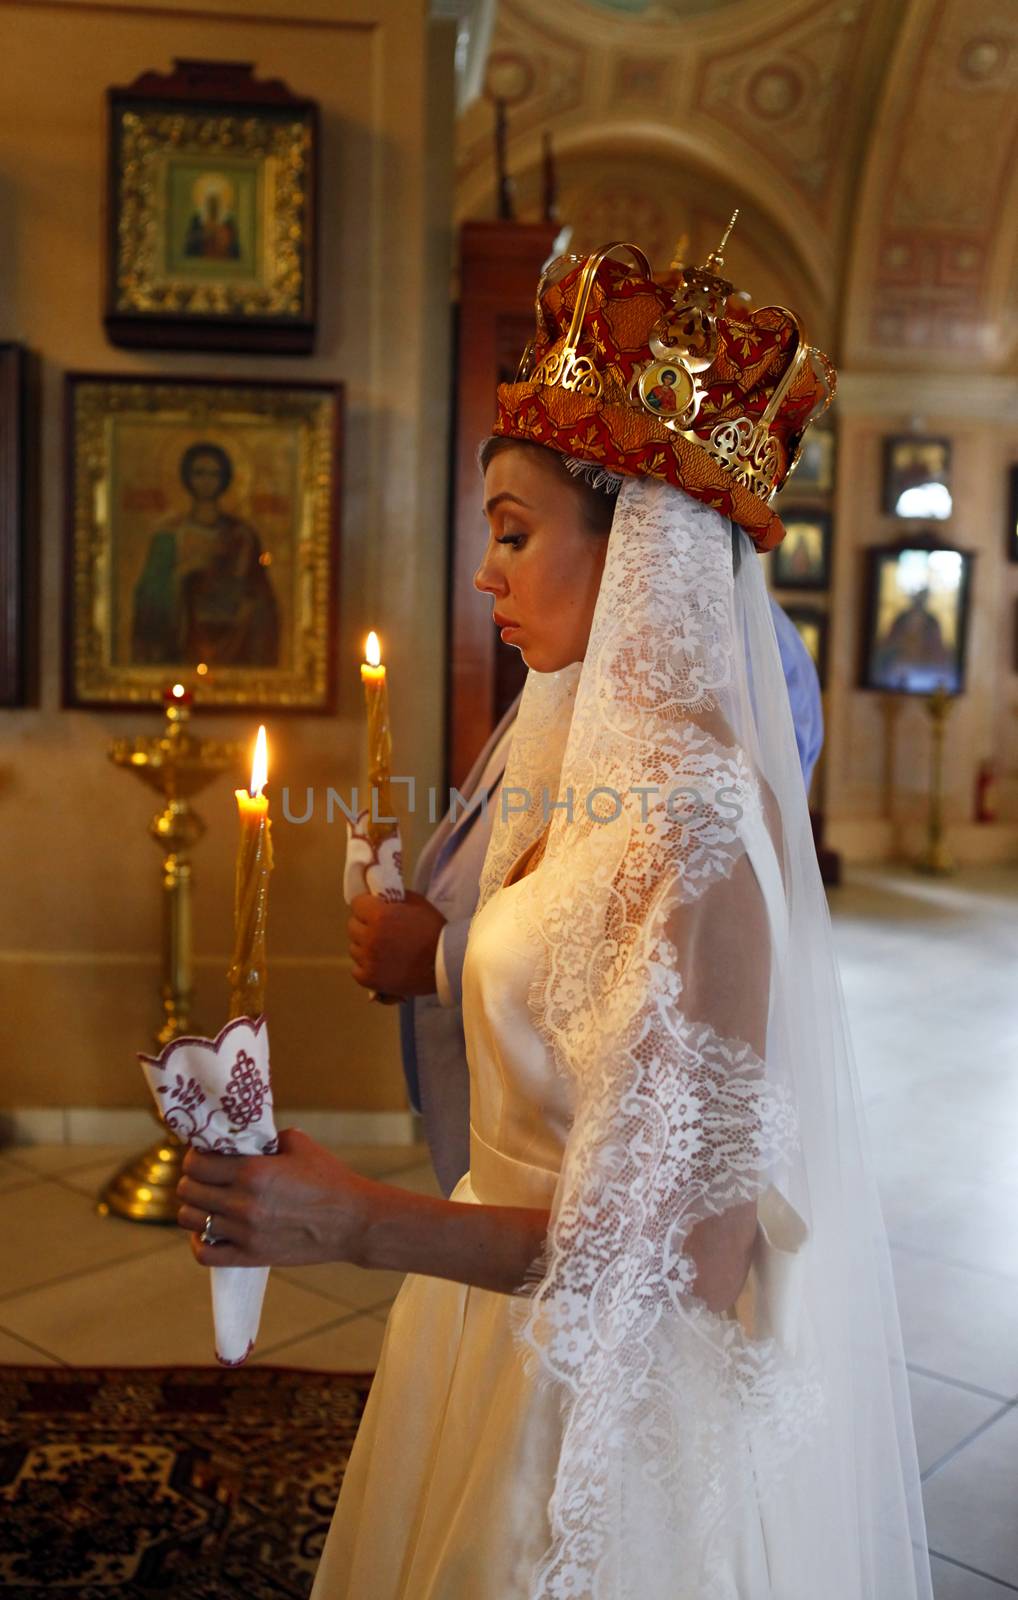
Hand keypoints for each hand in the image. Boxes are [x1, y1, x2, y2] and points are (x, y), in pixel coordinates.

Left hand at [176, 1127, 369, 1268]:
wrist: (352, 1221)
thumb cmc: (329, 1179)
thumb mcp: (299, 1144)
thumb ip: (265, 1138)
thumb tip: (242, 1138)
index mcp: (253, 1171)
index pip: (196, 1164)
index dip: (194, 1156)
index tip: (203, 1155)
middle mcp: (243, 1202)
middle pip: (187, 1191)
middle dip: (192, 1180)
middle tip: (204, 1177)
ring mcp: (244, 1232)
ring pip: (190, 1220)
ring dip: (193, 1207)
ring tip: (207, 1201)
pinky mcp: (250, 1256)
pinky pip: (205, 1254)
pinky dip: (199, 1240)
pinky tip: (209, 1229)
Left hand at [347, 890, 445, 997]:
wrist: (445, 964)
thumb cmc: (433, 930)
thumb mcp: (417, 903)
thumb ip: (394, 898)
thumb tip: (378, 898)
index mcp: (379, 916)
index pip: (356, 904)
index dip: (367, 905)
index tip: (375, 909)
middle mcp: (369, 938)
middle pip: (352, 926)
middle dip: (364, 925)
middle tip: (381, 929)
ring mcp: (367, 960)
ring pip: (354, 948)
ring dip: (365, 946)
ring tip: (383, 949)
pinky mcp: (369, 979)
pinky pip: (357, 969)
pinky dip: (366, 966)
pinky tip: (380, 964)